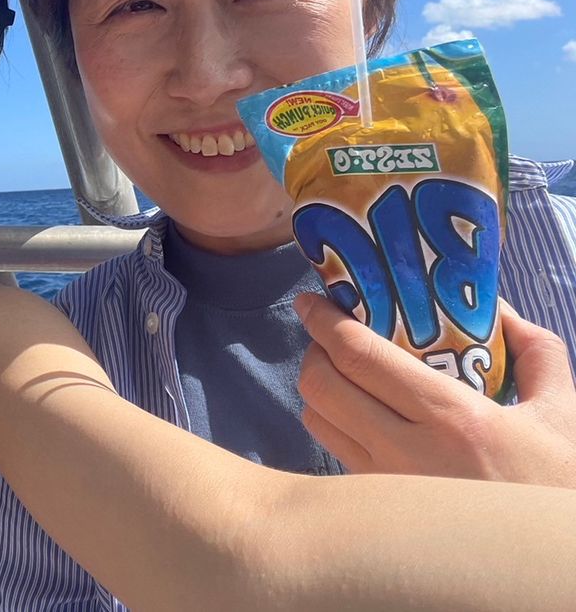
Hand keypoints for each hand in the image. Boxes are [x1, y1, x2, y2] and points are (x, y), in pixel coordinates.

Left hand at [295, 292, 575, 488]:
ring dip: (317, 388)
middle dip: (314, 352)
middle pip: (322, 387)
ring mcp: (387, 485)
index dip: (325, 322)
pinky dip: (333, 425)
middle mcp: (407, 452)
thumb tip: (500, 309)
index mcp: (452, 418)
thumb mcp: (562, 413)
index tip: (311, 301)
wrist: (552, 560)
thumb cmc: (557, 486)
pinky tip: (356, 415)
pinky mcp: (381, 510)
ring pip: (319, 422)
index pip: (360, 357)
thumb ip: (533, 351)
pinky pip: (336, 454)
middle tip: (326, 334)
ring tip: (338, 372)